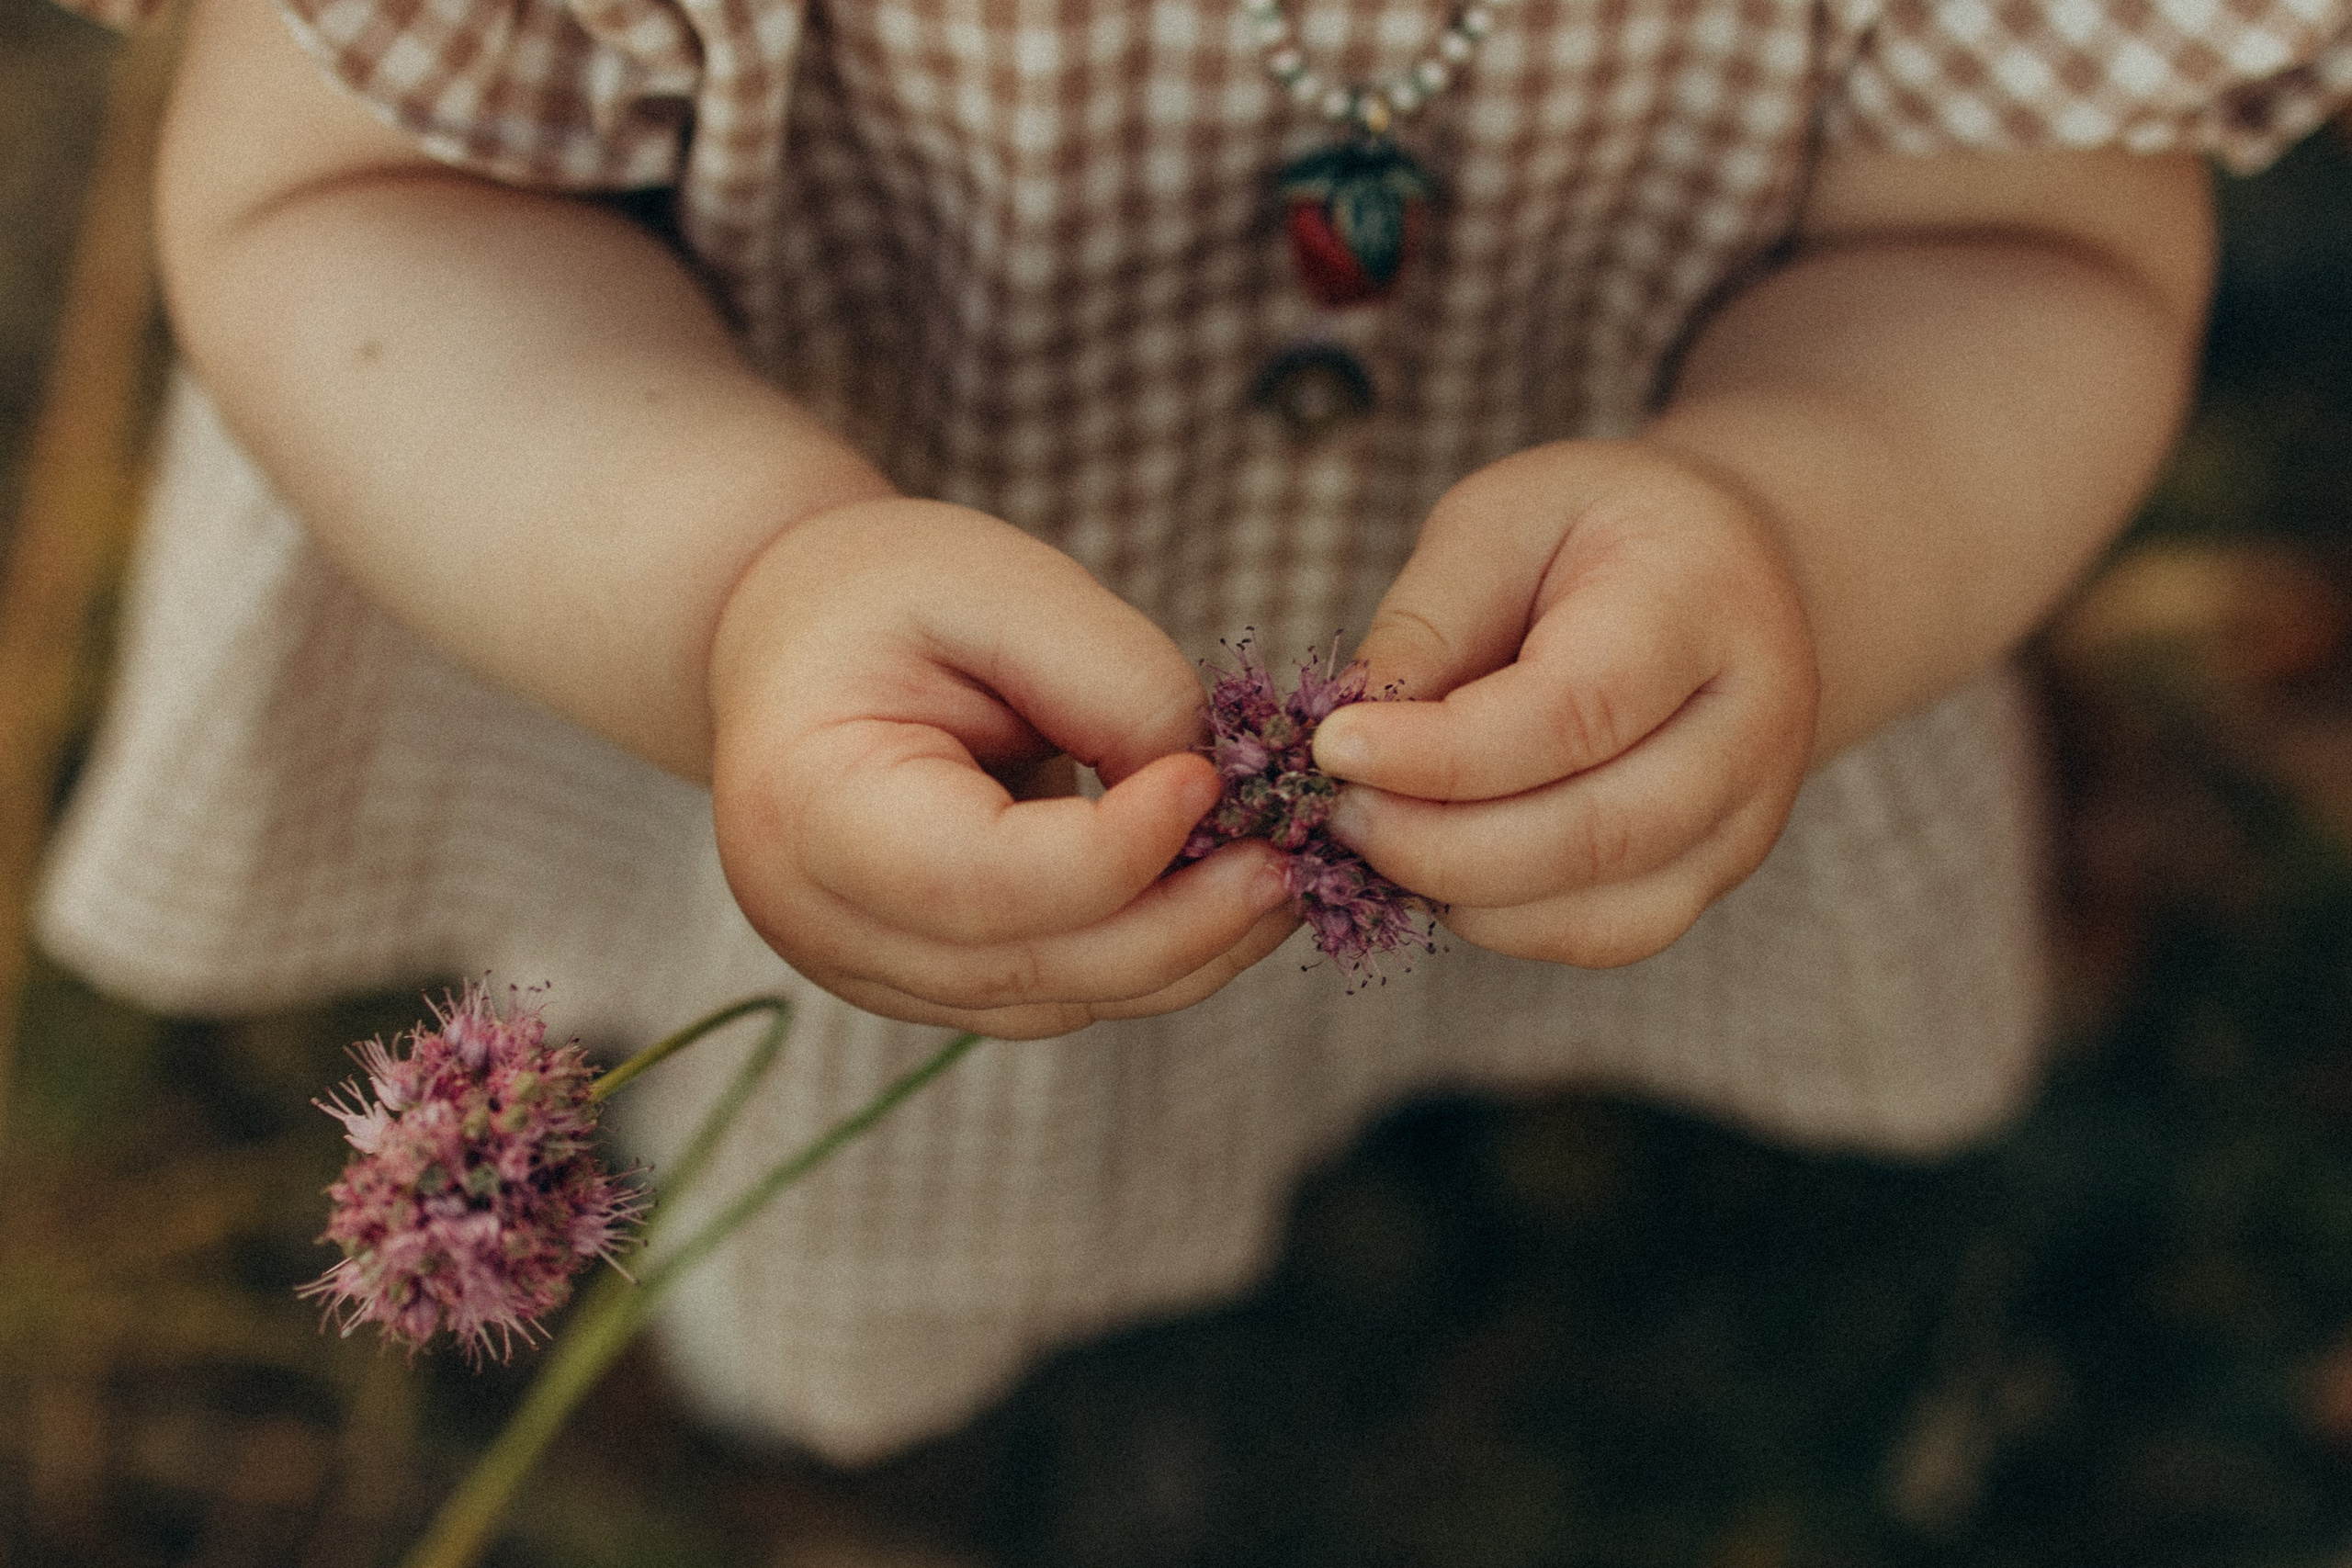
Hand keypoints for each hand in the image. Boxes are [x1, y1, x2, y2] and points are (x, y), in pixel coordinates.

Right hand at [709, 498, 1297, 1037]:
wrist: (799, 638)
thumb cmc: (890, 591)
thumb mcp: (1002, 587)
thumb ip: (1113, 686)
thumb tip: (1217, 801)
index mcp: (807, 807)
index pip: (978, 880)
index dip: (1114, 854)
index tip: (1210, 780)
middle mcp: (822, 921)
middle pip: (1032, 966)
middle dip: (1182, 922)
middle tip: (1292, 858)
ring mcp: (869, 971)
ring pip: (1061, 999)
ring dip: (1186, 950)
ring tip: (1278, 869)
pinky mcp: (928, 985)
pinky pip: (1061, 992)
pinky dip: (1151, 952)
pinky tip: (1219, 890)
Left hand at [1310, 440, 1818, 967]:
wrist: (1722, 573)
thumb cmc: (1594, 534)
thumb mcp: (1501, 519)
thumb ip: (1430, 619)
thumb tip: (1348, 734)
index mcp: (1705, 602)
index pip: (1573, 712)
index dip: (1441, 752)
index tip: (1332, 747)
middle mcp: (1755, 724)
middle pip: (1594, 833)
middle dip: (1437, 842)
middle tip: (1335, 809)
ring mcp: (1748, 816)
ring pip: (1598, 910)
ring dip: (1460, 890)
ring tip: (1375, 834)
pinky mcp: (1716, 875)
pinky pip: (1602, 936)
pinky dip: (1501, 921)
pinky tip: (1437, 865)